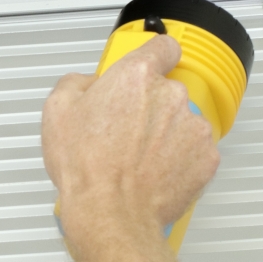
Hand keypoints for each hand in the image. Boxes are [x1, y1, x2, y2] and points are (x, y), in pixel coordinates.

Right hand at [41, 34, 219, 242]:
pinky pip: (195, 151)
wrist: (112, 215)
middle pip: (167, 90)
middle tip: (125, 131)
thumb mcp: (56, 112)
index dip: (155, 55)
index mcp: (136, 76)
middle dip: (150, 107)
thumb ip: (77, 83)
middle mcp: (171, 96)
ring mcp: (193, 127)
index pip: (163, 46)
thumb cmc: (87, 169)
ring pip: (182, 122)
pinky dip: (179, 160)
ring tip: (137, 158)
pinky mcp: (206, 158)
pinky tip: (153, 172)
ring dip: (165, 134)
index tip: (152, 63)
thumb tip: (87, 84)